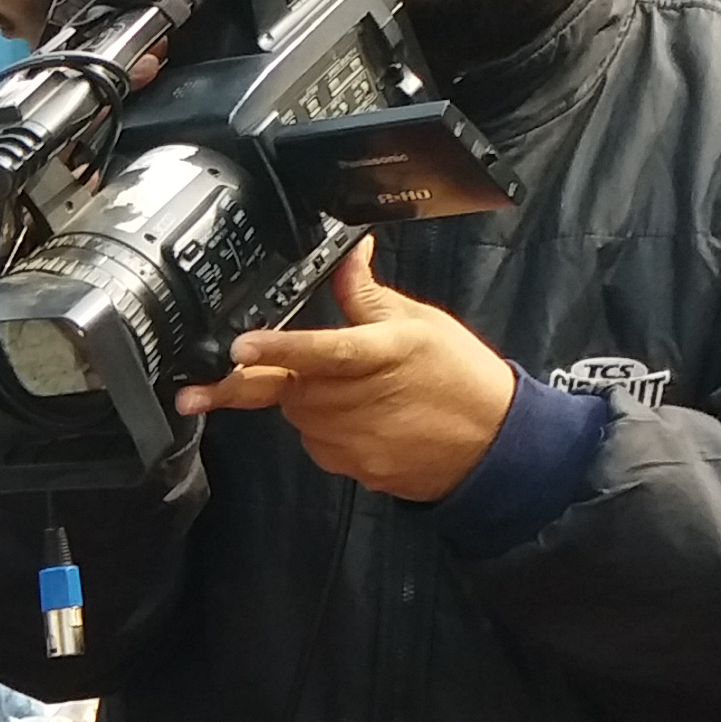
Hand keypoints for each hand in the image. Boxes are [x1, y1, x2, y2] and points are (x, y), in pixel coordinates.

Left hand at [179, 235, 517, 502]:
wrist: (491, 446)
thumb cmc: (459, 378)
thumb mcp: (418, 324)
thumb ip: (368, 295)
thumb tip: (350, 254)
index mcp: (379, 355)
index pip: (322, 351)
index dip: (278, 350)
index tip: (240, 350)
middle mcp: (358, 401)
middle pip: (287, 386)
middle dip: (267, 376)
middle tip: (229, 373)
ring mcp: (351, 441)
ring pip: (296, 414)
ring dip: (304, 399)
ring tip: (350, 391)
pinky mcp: (349, 467)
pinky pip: (314, 442)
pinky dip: (324, 428)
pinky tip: (361, 419)